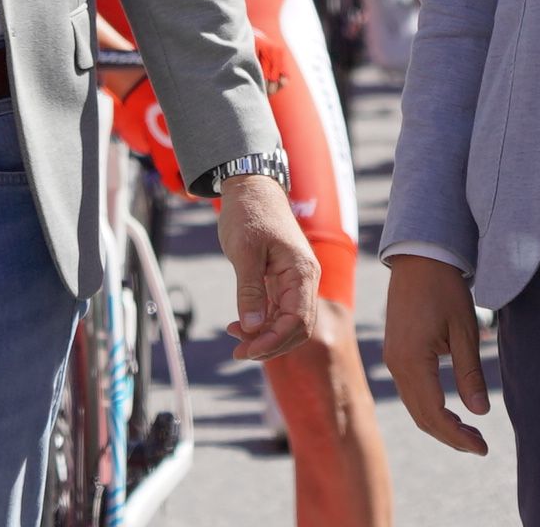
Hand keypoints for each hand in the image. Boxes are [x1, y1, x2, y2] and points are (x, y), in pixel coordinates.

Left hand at [211, 170, 313, 363]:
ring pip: (287, 322)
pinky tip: (239, 326)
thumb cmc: (248, 212)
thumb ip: (249, 291)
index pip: (297, 320)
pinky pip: (278, 310)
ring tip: (235, 341)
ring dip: (264, 336)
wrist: (250, 186)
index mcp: (302, 271)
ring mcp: (295, 280)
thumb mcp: (244, 251)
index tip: (246, 350)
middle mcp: (304, 279)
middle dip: (270, 344)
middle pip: (297, 327)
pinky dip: (261, 323)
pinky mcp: (282, 279)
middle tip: (238, 352)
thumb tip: (252, 328)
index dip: (274, 341)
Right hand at [382, 252, 491, 455]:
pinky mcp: (395, 351)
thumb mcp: (465, 331)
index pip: (435, 413)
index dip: (458, 435)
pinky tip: (449, 409)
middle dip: (450, 436)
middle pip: (421, 416)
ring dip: (439, 424)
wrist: (420, 256)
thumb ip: (470, 374)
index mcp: (413, 361)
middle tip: (479, 445)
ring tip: (468, 432)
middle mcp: (397, 364)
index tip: (482, 447)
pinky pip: (410, 391)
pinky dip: (429, 407)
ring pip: (414, 406)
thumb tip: (480, 412)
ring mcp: (392, 358)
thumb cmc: (445, 288)